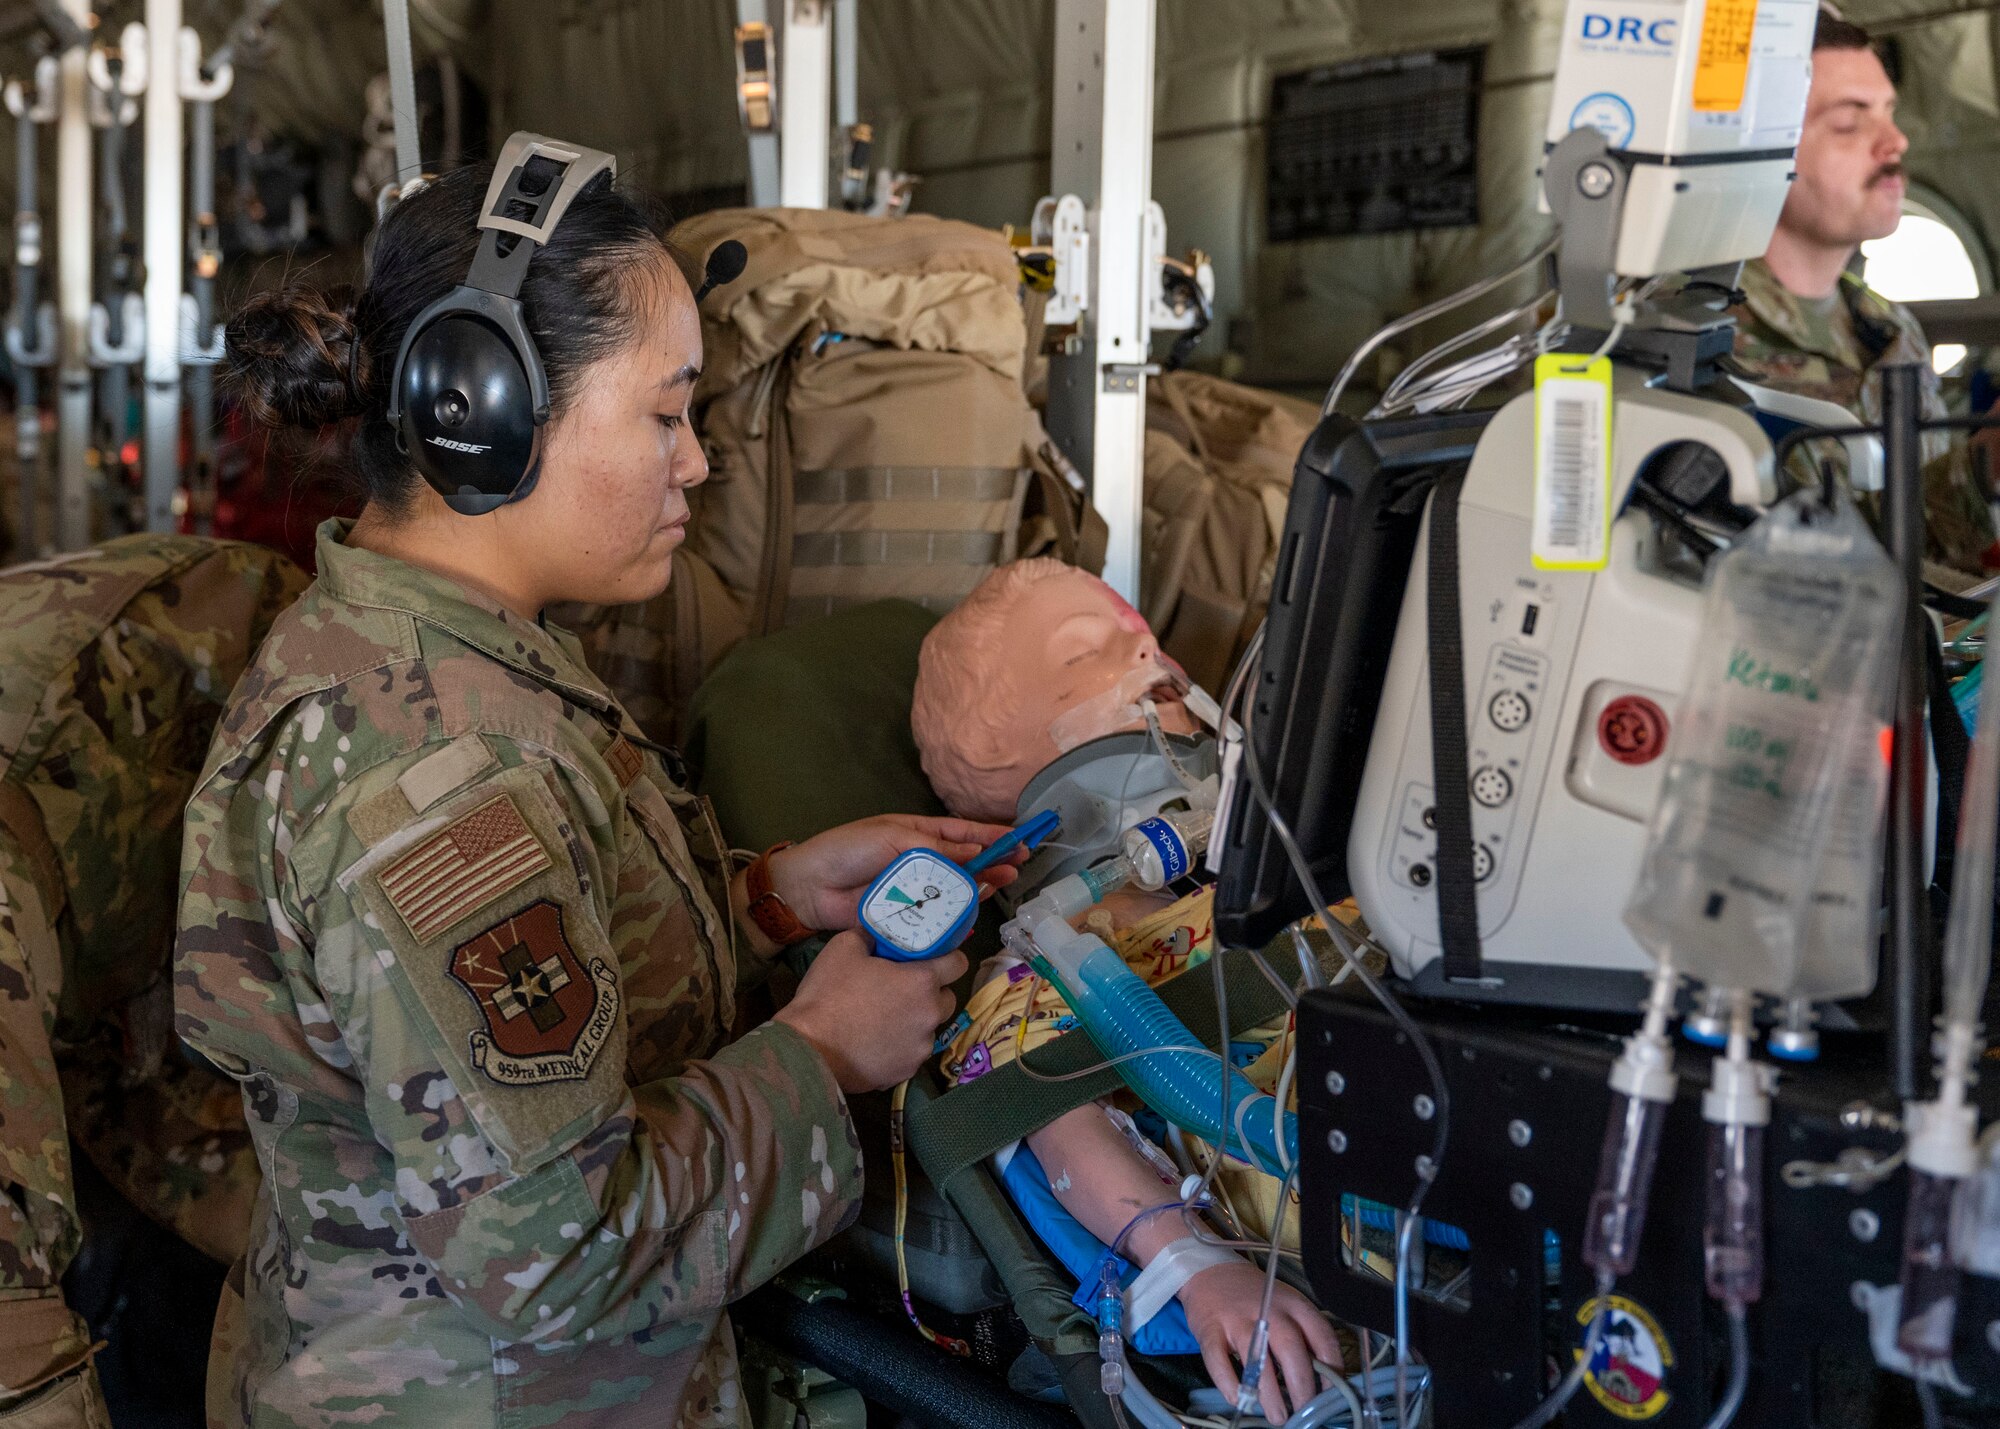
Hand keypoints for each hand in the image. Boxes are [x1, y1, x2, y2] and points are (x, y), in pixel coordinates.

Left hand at [768, 814, 1024, 930]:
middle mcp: (922, 861)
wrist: (810, 886)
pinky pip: (938, 917)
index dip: (991, 834)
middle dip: (994, 861)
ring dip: (981, 886)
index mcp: (918, 834)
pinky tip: (973, 915)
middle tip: (1019, 865)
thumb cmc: (848, 850)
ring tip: (1003, 882)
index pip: (963, 831)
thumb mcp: (894, 837)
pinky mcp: (908, 916)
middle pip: (966, 862)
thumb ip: (936, 847)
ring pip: (956, 889)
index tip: (1019, 837)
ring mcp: (916, 890)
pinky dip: (956, 917)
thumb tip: (975, 850)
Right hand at [773, 929, 968, 1092]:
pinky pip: (912, 1052)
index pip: (958, 963)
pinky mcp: (907, 1072)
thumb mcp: (844, 947)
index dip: (947, 957)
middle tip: (903, 987)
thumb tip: (877, 933)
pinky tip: (876, 1042)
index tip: (931, 957)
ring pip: (930, 1027)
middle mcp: (930, 1015)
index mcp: (922, 981)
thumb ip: (870, 935)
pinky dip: (901, 1046)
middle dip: (931, 991)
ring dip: (916, 1020)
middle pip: (947, 998)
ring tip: (886, 1018)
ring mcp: (921, 1047)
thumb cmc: (828, 994)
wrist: (809, 1050)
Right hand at [1180, 1262, 1340, 1423]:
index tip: (1331, 1394)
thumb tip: (1322, 1379)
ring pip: (1257, 1360)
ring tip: (1278, 1417)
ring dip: (1270, 1395)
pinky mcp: (1210, 1329)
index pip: (1321, 1336)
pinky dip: (1229, 1385)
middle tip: (1304, 1412)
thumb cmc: (1254, 1296)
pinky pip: (1218, 1361)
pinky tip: (1239, 1400)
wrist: (1210, 1272)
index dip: (1331, 1368)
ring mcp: (1237, 1319)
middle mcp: (1268, 1310)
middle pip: (1292, 1351)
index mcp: (1294, 1304)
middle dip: (1301, 1387)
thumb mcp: (1285, 1305)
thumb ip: (1302, 1334)